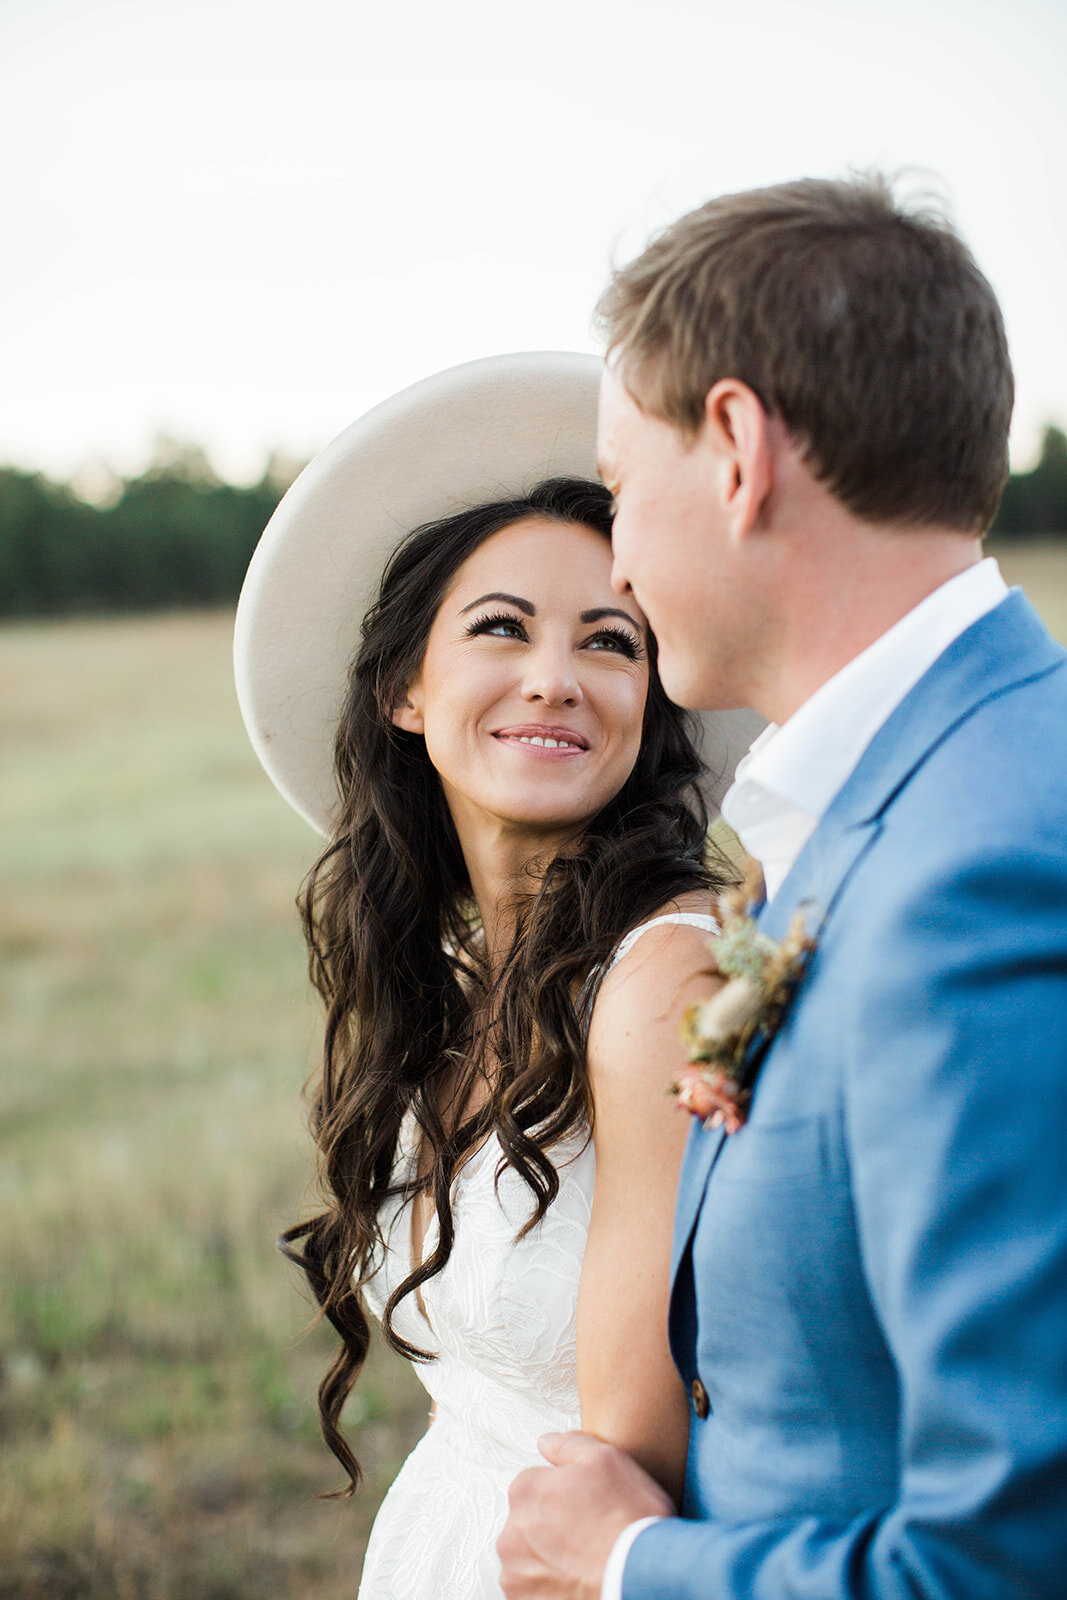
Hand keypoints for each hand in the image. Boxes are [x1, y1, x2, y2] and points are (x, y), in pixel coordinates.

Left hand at [498, 1430, 674, 1599]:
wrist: (640, 1577)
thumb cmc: (627, 1520)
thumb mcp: (606, 1458)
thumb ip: (568, 1444)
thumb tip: (546, 1443)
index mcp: (524, 1491)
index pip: (535, 1483)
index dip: (565, 1492)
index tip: (586, 1503)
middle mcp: (511, 1533)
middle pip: (530, 1520)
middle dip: (553, 1524)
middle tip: (590, 1531)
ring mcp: (516, 1574)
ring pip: (530, 1556)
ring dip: (550, 1556)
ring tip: (586, 1558)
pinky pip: (533, 1588)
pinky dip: (550, 1585)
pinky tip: (578, 1578)